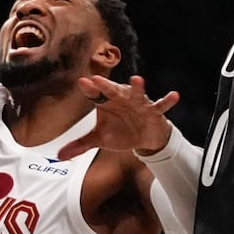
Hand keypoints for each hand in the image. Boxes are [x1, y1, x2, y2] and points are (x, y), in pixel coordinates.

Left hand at [57, 75, 180, 161]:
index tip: (82, 82)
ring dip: (137, 87)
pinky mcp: (153, 111)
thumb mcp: (100, 139)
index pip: (96, 94)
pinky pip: (160, 105)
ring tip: (136, 79)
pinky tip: (174, 95)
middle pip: (113, 91)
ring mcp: (138, 103)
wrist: (143, 137)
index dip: (90, 89)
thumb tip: (58, 155)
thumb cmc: (120, 131)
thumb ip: (80, 144)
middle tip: (98, 79)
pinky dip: (167, 101)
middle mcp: (122, 99)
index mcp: (106, 102)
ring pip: (137, 94)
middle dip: (106, 85)